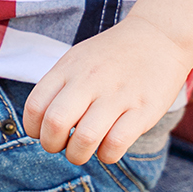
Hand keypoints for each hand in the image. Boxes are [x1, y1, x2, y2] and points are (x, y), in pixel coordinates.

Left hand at [24, 12, 192, 163]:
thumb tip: (41, 125)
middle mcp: (89, 81)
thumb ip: (58, 87)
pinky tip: (107, 148)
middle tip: (60, 146)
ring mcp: (117, 95)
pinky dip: (106, 155)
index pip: (34, 106)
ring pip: (85, 138)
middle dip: (51, 145)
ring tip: (82, 151)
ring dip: (77, 154)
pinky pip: (116, 143)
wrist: (159, 36)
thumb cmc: (111, 55)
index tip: (42, 132)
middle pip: (55, 123)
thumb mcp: (76, 59)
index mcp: (68, 68)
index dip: (32, 128)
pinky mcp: (144, 110)